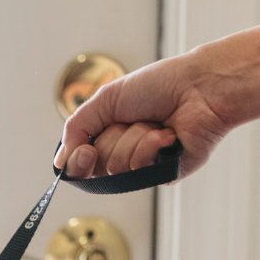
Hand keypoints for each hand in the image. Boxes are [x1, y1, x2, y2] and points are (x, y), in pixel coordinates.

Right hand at [55, 8, 259, 181]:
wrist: (199, 86)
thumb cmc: (159, 85)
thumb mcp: (106, 99)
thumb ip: (76, 128)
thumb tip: (60, 162)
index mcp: (109, 136)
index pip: (79, 164)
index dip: (77, 161)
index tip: (83, 149)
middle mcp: (124, 153)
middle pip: (95, 167)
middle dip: (109, 141)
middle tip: (130, 121)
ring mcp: (144, 166)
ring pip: (117, 168)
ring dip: (133, 139)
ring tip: (155, 123)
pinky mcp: (164, 174)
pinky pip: (141, 172)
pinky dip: (150, 147)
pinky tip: (168, 133)